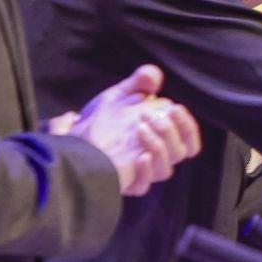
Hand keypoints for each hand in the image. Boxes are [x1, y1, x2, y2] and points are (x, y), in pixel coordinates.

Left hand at [69, 64, 202, 194]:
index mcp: (161, 140)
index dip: (188, 128)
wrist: (72, 138)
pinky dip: (146, 170)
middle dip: (169, 131)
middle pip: (180, 153)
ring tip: (139, 129)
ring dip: (158, 147)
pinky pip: (144, 185)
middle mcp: (155, 158)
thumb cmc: (99, 120)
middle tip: (147, 114)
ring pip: (166, 170)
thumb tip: (153, 76)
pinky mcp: (125, 184)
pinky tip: (138, 156)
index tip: (176, 109)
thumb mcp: (119, 96)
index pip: (188, 143)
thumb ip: (138, 83)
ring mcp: (140, 173)